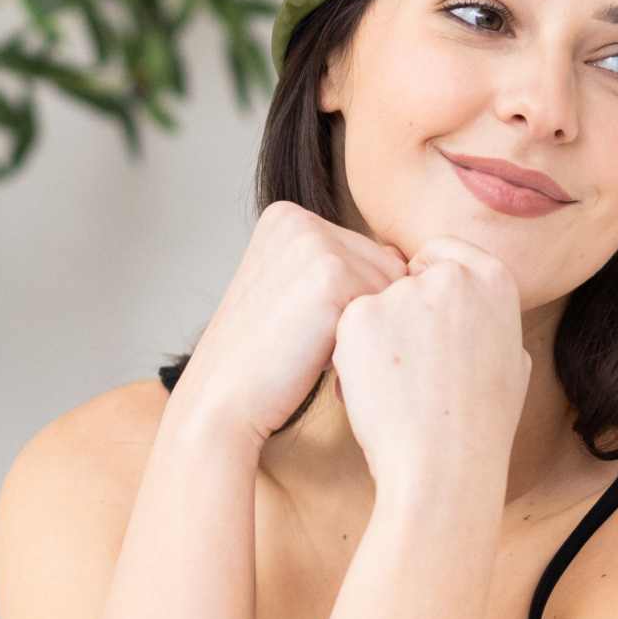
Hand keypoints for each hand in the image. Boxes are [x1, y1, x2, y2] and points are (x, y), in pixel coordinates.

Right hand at [174, 202, 408, 447]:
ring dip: (368, 329)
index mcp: (286, 216)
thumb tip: (396, 254)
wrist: (221, 403)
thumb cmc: (263, 360)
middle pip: (385, 266)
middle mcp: (298, 218)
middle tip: (310, 346)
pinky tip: (325, 359)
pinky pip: (386, 308)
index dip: (352, 303)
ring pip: (391, 288)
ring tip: (316, 352)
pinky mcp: (331, 275)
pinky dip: (367, 342)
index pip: (366, 254)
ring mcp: (313, 242)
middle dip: (365, 313)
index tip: (303, 328)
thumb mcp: (296, 295)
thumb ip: (340, 265)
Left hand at [329, 236, 531, 493]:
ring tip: (397, 386)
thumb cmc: (481, 425)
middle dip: (399, 312)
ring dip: (376, 336)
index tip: (427, 329)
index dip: (426, 290)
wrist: (444, 464)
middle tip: (412, 365)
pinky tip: (376, 391)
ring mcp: (403, 294)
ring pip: (374, 304)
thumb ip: (490, 320)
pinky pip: (348, 327)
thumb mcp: (513, 362)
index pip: (441, 256)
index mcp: (495, 279)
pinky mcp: (359, 316)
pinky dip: (352, 356)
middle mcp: (451, 276)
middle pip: (403, 278)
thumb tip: (475, 305)